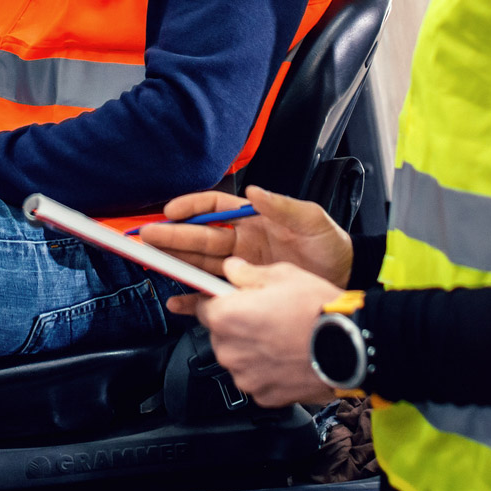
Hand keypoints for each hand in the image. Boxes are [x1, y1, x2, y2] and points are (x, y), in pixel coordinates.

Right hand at [140, 184, 352, 285]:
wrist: (344, 279)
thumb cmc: (329, 246)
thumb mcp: (311, 219)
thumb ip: (283, 205)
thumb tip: (256, 191)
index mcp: (253, 219)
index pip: (213, 208)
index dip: (191, 208)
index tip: (172, 211)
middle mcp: (241, 242)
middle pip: (198, 236)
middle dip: (171, 236)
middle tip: (146, 238)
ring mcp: (240, 268)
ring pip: (199, 263)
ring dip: (175, 262)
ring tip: (152, 262)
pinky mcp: (243, 292)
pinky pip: (213, 294)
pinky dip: (194, 298)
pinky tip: (177, 299)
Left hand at [173, 258, 341, 406]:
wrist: (348, 347)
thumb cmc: (318, 309)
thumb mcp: (283, 274)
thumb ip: (249, 273)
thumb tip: (232, 269)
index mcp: (228, 316)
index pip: (203, 306)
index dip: (215, 298)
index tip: (219, 297)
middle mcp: (230, 350)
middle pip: (221, 333)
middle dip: (238, 322)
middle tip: (266, 312)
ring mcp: (245, 376)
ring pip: (238, 356)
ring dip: (251, 347)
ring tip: (281, 334)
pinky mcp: (262, 396)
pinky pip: (255, 377)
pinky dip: (266, 368)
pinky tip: (287, 354)